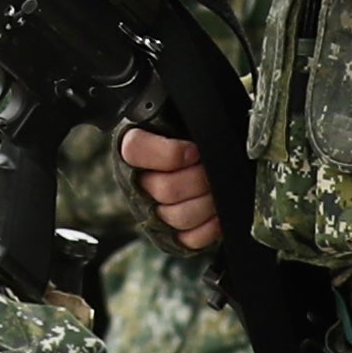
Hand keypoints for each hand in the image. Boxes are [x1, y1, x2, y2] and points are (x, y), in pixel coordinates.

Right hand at [120, 121, 220, 252]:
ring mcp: (152, 210)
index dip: (169, 154)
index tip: (194, 151)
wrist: (191, 153)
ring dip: (205, 202)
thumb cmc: (184, 131)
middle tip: (211, 169)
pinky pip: (187, 239)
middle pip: (165, 189)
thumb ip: (179, 113)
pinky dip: (208, 228)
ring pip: (177, 216)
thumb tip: (205, 121)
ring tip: (216, 189)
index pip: (136, 151)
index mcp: (134, 148)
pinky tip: (218, 214)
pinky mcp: (170, 233)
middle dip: (197, 179)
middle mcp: (137, 181)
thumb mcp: (176, 113)